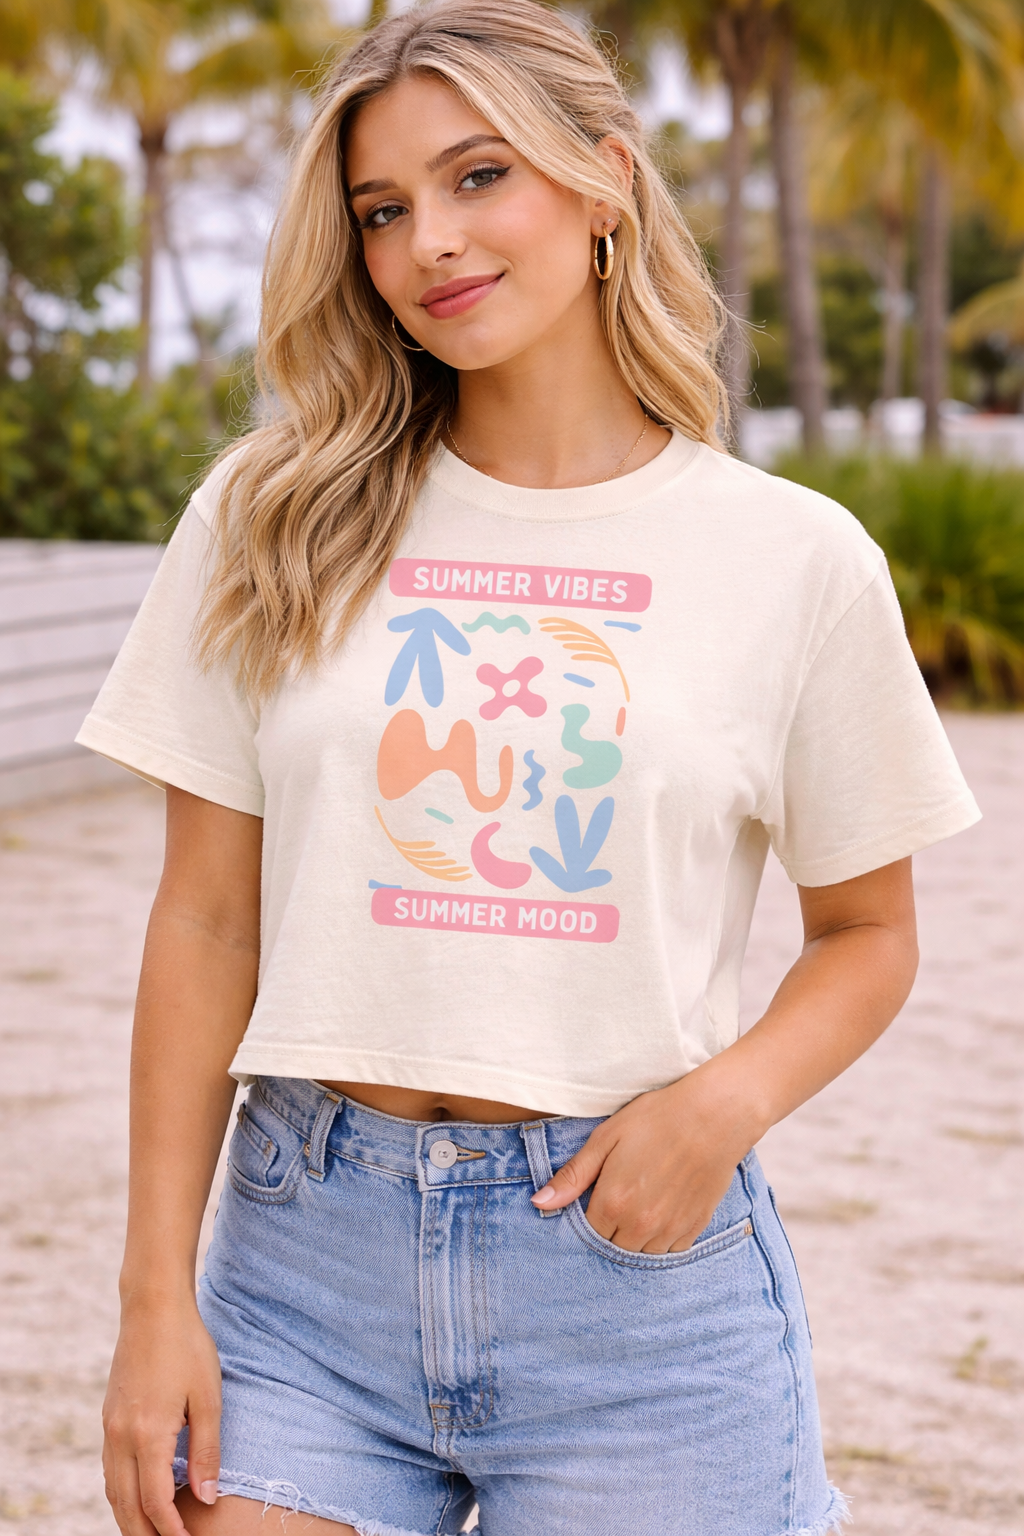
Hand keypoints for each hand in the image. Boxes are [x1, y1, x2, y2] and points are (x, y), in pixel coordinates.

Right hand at [103, 1294, 221, 1535]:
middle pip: (126, 1505)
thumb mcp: (208, 1398)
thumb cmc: (187, 1348)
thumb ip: (206, 1451)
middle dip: (145, 1533)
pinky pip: (110, 1468)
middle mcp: (121, 1436)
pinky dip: (122, 1492)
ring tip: (153, 1531)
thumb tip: (206, 1497)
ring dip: (130, 1517)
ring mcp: (110, 1427)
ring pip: (113, 1489)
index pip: (154, 1502)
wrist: (152, 1308)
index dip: (170, 1530)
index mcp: (147, 1435)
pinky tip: (139, 1494)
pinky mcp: (109, 1416)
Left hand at [530, 1057, 764, 1252]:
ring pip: (640, 1253)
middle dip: (609, 1228)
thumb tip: (539, 1204)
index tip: (594, 1197)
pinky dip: (661, 1238)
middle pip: (612, 1247)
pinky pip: (669, 1251)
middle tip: (619, 1196)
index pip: (586, 1232)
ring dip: (634, 1236)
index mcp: (613, 1202)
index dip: (587, 1215)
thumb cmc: (657, 1119)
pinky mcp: (694, 1228)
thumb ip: (573, 1176)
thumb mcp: (606, 1138)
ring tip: (641, 1202)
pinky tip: (662, 1209)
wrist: (714, 1115)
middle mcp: (641, 1225)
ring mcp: (670, 1230)